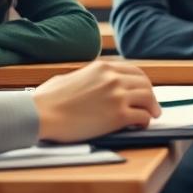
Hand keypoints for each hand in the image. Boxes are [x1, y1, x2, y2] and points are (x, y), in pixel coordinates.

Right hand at [33, 60, 161, 141]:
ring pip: (148, 98)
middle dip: (151, 95)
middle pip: (145, 84)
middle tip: (152, 105)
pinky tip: (140, 125)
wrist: (40, 114)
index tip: (144, 90)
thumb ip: (88, 78)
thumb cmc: (48, 99)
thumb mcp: (71, 77)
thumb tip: (92, 85)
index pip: (134, 71)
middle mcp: (113, 78)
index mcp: (103, 67)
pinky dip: (144, 121)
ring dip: (151, 108)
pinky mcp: (118, 115)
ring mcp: (117, 96)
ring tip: (151, 115)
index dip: (142, 82)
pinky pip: (142, 116)